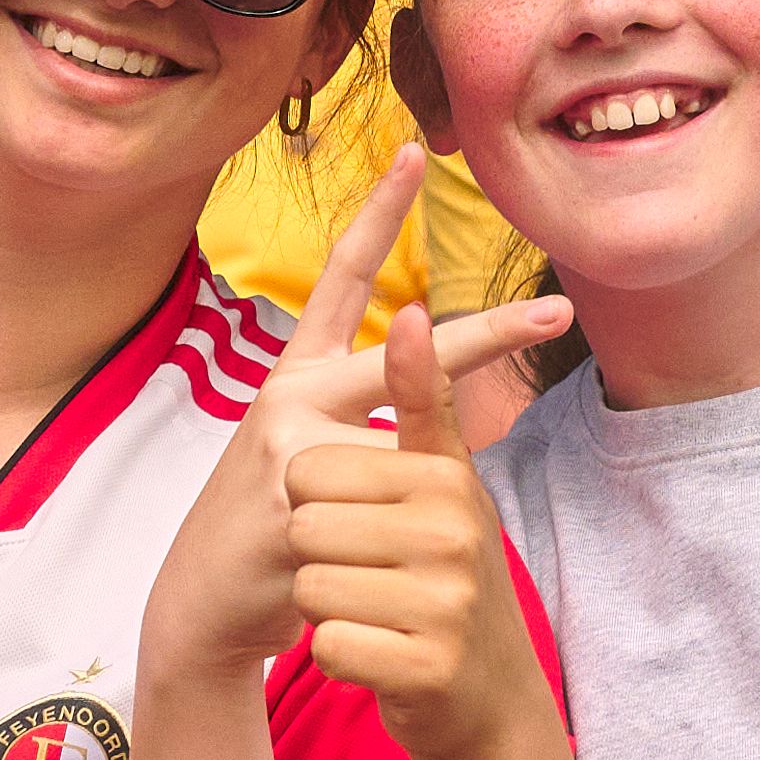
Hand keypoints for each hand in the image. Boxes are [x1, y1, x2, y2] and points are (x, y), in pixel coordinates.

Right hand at [144, 151, 564, 693]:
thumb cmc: (269, 529)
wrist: (204, 608)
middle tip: (556, 309)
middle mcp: (289, 393)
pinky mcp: (293, 500)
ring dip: (408, 515)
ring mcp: (288, 442)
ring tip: (354, 553)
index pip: (342, 278)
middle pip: (409, 354)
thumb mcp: (307, 456)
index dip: (375, 214)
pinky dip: (385, 553)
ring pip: (406, 457)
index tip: (411, 152)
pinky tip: (322, 580)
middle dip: (489, 335)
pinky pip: (384, 516)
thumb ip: (354, 416)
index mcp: (296, 375)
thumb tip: (423, 381)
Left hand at [269, 302, 565, 759]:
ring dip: (328, 607)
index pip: (316, 467)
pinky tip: (381, 657)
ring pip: (311, 585)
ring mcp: (446, 599)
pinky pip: (327, 645)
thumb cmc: (443, 579)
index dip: (316, 499)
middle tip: (372, 575)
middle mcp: (455, 529)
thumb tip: (408, 312)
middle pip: (305, 525)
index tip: (372, 517)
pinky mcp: (427, 665)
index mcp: (448, 475)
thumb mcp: (442, 485)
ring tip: (379, 612)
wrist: (485, 698)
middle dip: (318, 555)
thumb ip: (420, 400)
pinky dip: (340, 657)